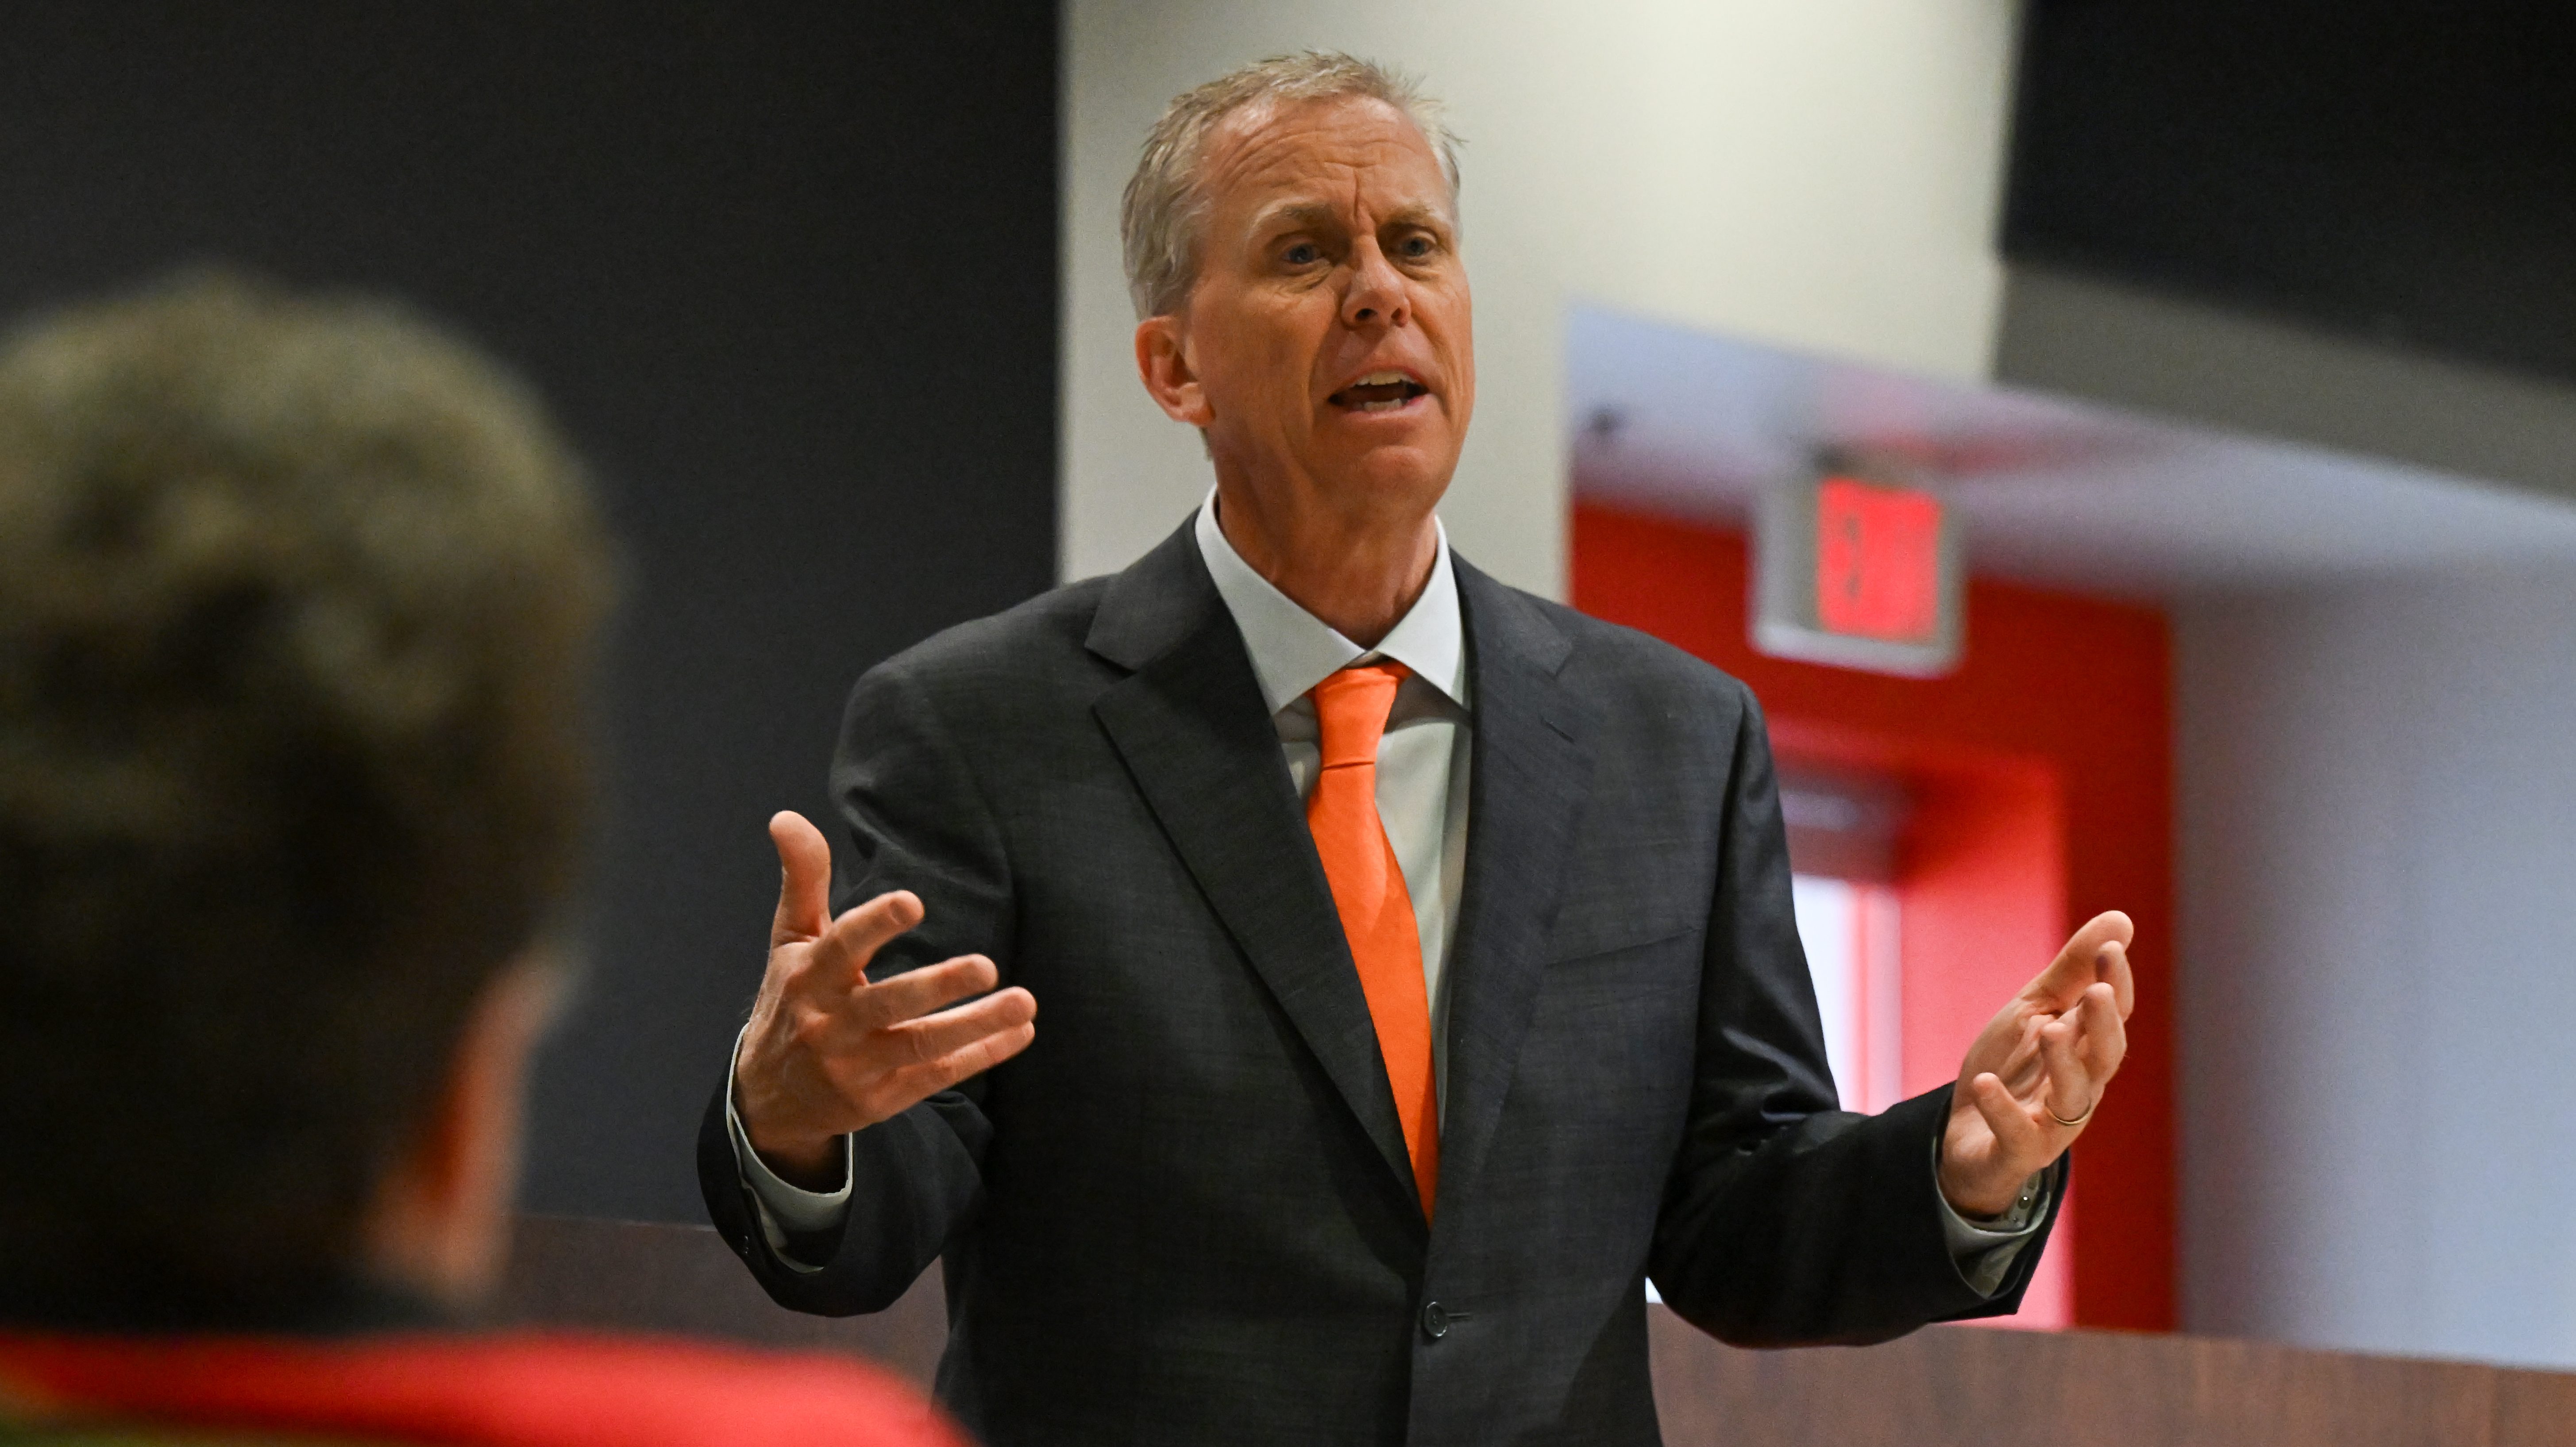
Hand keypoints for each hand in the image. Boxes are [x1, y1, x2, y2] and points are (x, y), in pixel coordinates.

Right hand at [732, 811, 1036, 1187]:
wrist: (770, 1097)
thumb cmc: (791, 1000)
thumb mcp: (790, 941)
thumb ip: (802, 879)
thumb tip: (787, 816)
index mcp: (809, 977)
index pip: (841, 946)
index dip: (875, 924)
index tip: (913, 902)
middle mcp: (830, 1024)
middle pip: (887, 1003)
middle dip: (937, 985)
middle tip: (986, 965)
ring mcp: (857, 1066)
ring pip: (920, 1045)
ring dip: (976, 1026)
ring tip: (1025, 1003)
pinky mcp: (882, 1098)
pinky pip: (936, 1076)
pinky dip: (981, 1054)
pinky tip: (1020, 1032)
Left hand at [1937, 910, 2133, 1217]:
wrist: (1964, 1132)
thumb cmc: (2011, 1065)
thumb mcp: (2035, 1010)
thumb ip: (2073, 970)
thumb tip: (2121, 919)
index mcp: (2086, 1047)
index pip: (2113, 1014)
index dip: (2117, 982)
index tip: (2110, 948)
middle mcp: (2081, 1085)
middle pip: (2105, 1056)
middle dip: (2103, 1024)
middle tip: (2097, 991)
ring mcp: (2052, 1121)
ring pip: (2072, 1096)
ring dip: (2063, 1063)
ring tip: (2050, 1032)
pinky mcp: (2018, 1148)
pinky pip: (2016, 1132)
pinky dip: (2003, 1109)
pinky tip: (1988, 1083)